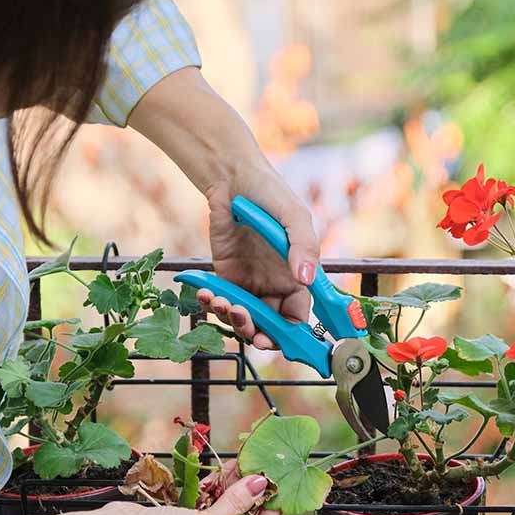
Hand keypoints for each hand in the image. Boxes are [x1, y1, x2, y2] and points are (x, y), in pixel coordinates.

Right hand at [103, 473, 278, 514]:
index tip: (278, 494)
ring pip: (221, 514)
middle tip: (266, 474)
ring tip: (249, 466)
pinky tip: (227, 470)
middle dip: (251, 501)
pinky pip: (204, 506)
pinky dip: (214, 490)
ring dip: (233, 490)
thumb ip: (234, 505)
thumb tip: (261, 483)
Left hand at [200, 162, 317, 349]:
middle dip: (258, 333)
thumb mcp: (293, 216)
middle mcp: (275, 285)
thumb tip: (307, 278)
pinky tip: (207, 296)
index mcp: (296, 276)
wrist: (230, 178)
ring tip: (222, 303)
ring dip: (232, 320)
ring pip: (244, 319)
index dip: (290, 332)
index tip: (275, 336)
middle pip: (270, 326)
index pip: (298, 315)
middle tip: (246, 325)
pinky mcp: (225, 278)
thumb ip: (304, 246)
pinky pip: (220, 302)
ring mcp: (249, 283)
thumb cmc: (269, 193)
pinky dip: (212, 305)